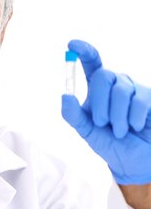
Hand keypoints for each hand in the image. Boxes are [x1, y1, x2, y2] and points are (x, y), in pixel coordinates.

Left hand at [61, 39, 150, 183]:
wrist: (135, 162)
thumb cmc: (111, 145)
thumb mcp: (88, 133)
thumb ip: (74, 116)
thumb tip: (65, 96)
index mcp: (98, 90)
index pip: (92, 63)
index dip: (83, 51)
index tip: (72, 45)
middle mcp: (116, 85)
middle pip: (104, 76)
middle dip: (100, 102)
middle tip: (103, 124)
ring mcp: (135, 90)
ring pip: (122, 90)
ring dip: (117, 116)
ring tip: (120, 131)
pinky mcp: (150, 98)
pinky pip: (139, 100)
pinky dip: (133, 118)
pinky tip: (135, 126)